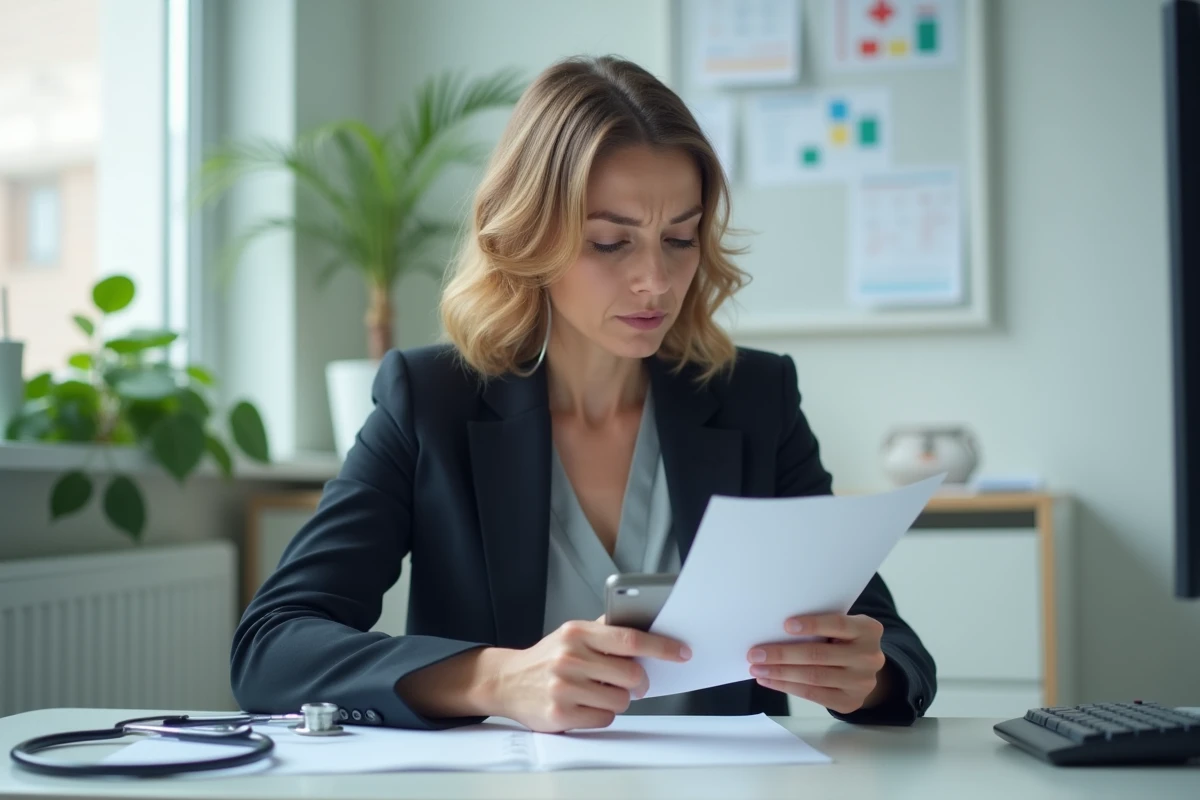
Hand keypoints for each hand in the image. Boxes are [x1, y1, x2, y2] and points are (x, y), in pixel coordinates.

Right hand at [486, 619, 690, 732]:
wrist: (506, 681)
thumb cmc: (547, 657)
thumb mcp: (572, 633)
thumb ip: (605, 630)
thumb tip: (646, 625)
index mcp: (577, 633)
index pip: (629, 639)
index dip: (661, 647)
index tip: (681, 652)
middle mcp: (570, 658)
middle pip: (631, 674)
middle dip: (639, 681)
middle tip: (634, 681)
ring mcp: (564, 687)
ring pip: (621, 700)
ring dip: (619, 699)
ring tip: (600, 691)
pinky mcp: (560, 714)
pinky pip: (604, 719)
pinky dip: (603, 714)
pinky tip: (587, 704)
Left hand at [746, 613, 888, 714]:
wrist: (864, 669)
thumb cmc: (843, 640)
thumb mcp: (841, 629)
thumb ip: (821, 627)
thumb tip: (774, 631)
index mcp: (868, 630)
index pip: (838, 624)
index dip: (812, 625)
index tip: (785, 625)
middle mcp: (870, 657)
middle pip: (819, 654)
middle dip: (783, 654)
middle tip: (755, 653)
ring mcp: (862, 682)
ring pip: (814, 677)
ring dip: (780, 673)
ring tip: (757, 669)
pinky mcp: (850, 701)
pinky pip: (813, 695)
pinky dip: (787, 687)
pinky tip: (769, 681)